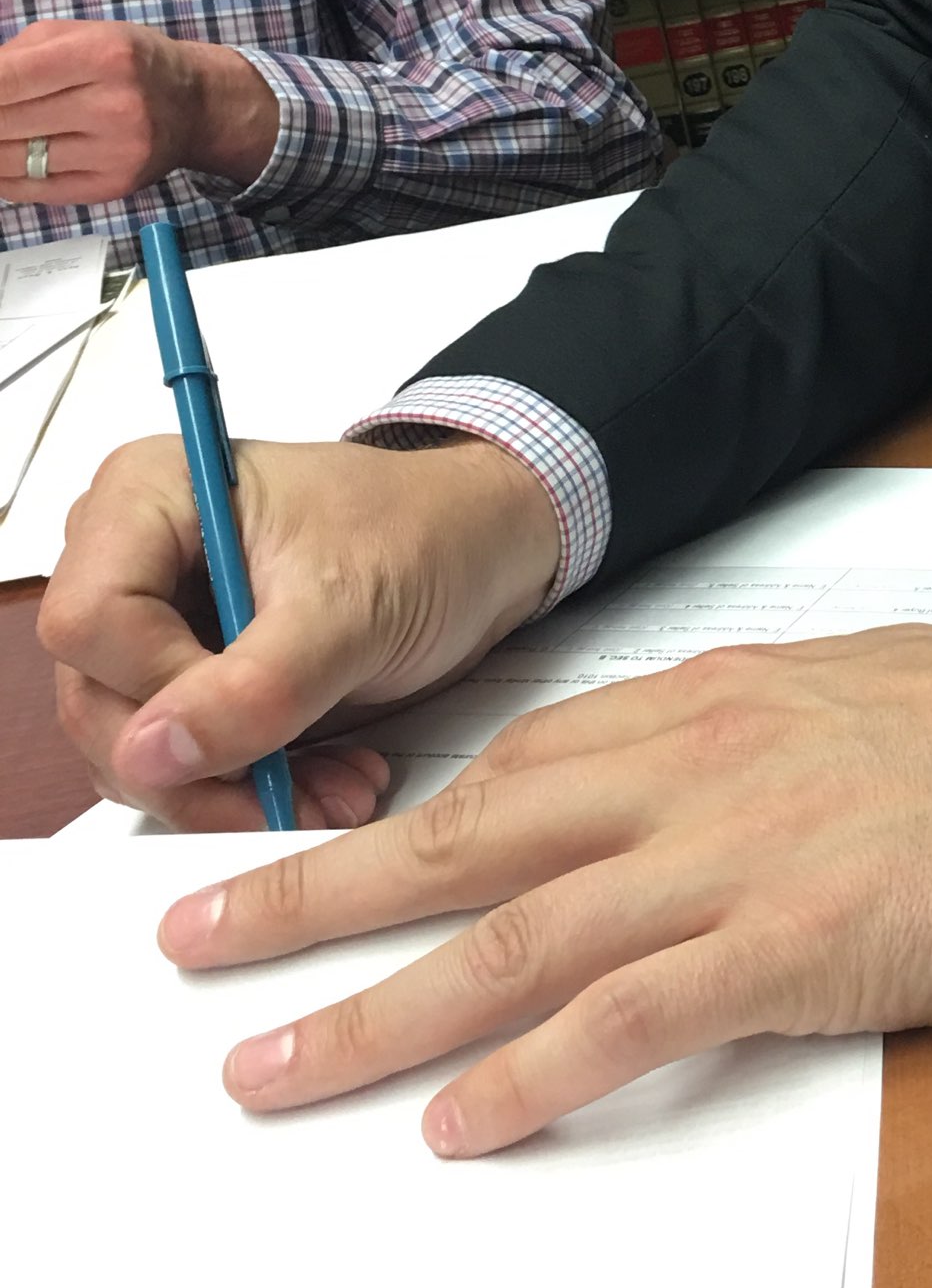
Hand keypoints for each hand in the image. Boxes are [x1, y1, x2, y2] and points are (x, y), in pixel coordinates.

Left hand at [0, 19, 279, 203]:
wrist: (194, 105)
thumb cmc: (129, 63)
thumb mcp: (78, 34)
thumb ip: (15, 55)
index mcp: (103, 55)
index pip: (7, 78)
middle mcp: (114, 106)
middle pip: (5, 123)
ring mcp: (116, 152)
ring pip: (12, 160)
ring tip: (2, 132)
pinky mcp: (112, 186)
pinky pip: (33, 188)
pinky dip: (5, 175)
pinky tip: (6, 157)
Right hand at [40, 432, 565, 827]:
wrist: (484, 548)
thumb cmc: (427, 535)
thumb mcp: (351, 609)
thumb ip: (255, 684)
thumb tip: (152, 754)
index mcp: (150, 495)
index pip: (90, 619)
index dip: (159, 686)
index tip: (251, 718)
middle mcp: (134, 558)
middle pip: (96, 697)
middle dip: (197, 766)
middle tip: (288, 792)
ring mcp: (158, 626)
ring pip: (134, 748)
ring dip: (231, 792)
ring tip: (333, 786)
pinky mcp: (193, 681)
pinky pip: (183, 763)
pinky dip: (250, 790)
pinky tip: (325, 780)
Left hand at [154, 627, 931, 1153]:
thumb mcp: (877, 688)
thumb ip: (762, 731)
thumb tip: (689, 774)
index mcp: (726, 695)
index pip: (524, 764)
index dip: (411, 823)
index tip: (329, 863)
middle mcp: (706, 763)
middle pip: (469, 840)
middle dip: (315, 895)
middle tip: (196, 945)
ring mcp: (744, 853)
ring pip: (511, 937)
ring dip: (372, 1010)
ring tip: (267, 1065)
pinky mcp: (799, 947)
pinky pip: (627, 1021)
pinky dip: (529, 1073)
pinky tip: (457, 1121)